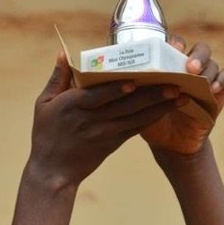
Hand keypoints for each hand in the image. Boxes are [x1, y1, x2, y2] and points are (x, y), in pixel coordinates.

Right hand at [28, 51, 183, 187]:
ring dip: (160, 107)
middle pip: (126, 106)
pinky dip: (153, 119)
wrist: (53, 172)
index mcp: (74, 106)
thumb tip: (63, 52)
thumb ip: (57, 78)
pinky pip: (136, 129)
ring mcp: (105, 133)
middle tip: (174, 84)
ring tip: (180, 96)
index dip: (117, 89)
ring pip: (137, 118)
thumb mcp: (43, 104)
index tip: (135, 81)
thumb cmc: (46, 134)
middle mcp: (93, 120)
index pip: (99, 96)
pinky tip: (168, 109)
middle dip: (152, 95)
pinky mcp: (113, 143)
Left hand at [140, 42, 223, 155]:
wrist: (170, 143)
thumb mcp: (143, 105)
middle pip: (200, 49)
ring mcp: (206, 78)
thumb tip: (129, 76)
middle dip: (197, 55)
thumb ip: (141, 90)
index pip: (177, 44)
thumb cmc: (153, 119)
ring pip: (213, 63)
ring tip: (199, 79)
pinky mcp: (218, 92)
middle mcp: (190, 68)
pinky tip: (213, 89)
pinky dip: (222, 80)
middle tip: (189, 67)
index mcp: (171, 64)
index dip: (176, 43)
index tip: (173, 48)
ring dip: (207, 69)